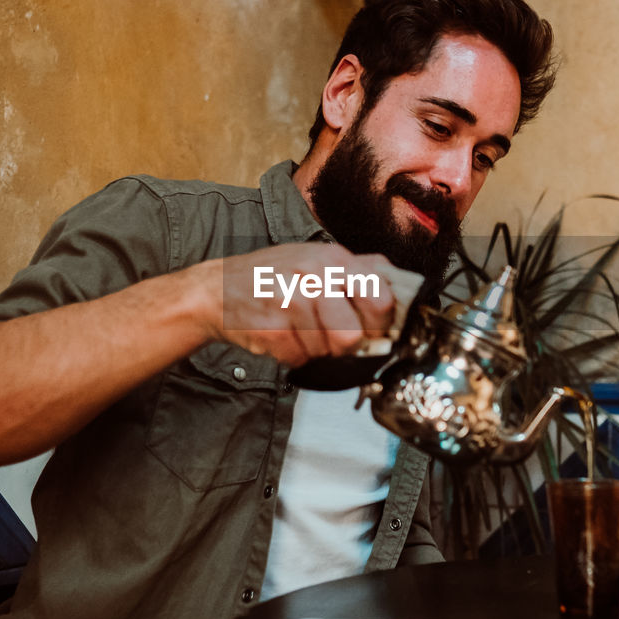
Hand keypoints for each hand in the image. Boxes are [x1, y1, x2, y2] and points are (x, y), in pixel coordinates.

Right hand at [192, 243, 400, 365]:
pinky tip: (282, 335)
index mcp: (334, 259)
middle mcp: (314, 277)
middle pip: (354, 335)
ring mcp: (290, 303)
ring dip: (317, 349)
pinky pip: (300, 359)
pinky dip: (294, 355)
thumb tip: (401, 292)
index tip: (375, 329)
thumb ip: (359, 272)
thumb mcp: (318, 259)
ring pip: (327, 351)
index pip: (381, 297)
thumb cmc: (274, 276)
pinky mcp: (271, 330)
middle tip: (335, 336)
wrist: (218, 289)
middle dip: (349, 344)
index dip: (381, 322)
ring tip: (301, 330)